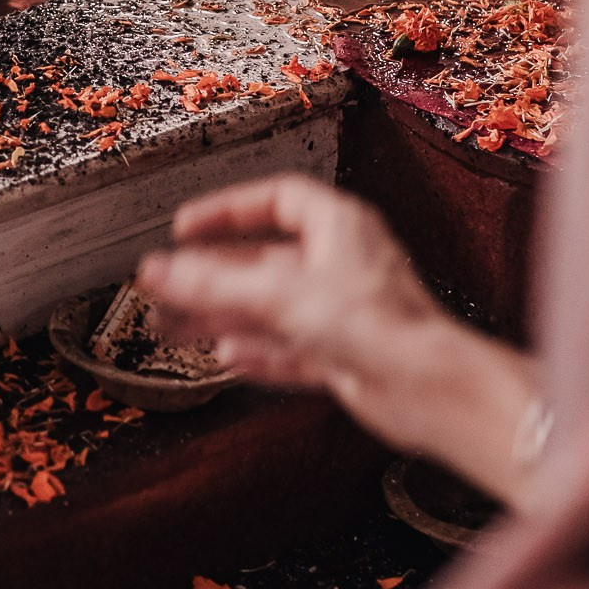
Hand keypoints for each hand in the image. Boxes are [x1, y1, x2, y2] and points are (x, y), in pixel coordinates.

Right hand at [139, 174, 541, 505]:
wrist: (428, 388)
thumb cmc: (379, 325)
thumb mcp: (280, 293)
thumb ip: (214, 283)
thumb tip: (160, 271)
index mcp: (339, 226)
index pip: (276, 200)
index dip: (228, 209)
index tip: (188, 226)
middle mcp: (342, 264)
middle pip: (264, 259)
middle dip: (212, 273)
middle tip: (167, 282)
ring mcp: (342, 312)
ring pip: (269, 307)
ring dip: (222, 315)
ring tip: (172, 325)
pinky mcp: (344, 354)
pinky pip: (288, 348)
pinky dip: (257, 351)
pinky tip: (227, 356)